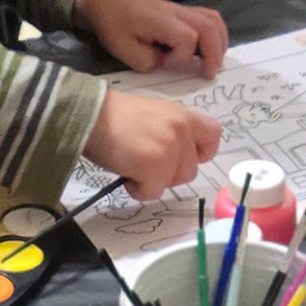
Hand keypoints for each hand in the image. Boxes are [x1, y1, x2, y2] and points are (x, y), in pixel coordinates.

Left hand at [76, 0, 226, 78]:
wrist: (107, 2)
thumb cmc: (113, 27)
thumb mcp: (125, 52)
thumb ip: (150, 62)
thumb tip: (170, 65)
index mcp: (161, 21)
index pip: (187, 39)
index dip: (182, 58)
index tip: (166, 65)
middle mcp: (176, 12)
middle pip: (210, 27)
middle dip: (214, 54)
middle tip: (209, 75)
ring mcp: (181, 9)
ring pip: (214, 19)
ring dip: (220, 42)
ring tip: (213, 63)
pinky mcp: (181, 11)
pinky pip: (208, 17)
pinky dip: (215, 34)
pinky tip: (209, 49)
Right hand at [85, 90, 220, 201]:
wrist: (92, 115)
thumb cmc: (116, 115)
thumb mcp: (154, 113)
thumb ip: (171, 130)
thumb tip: (174, 155)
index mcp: (182, 116)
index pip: (213, 135)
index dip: (202, 152)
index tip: (185, 157)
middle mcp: (181, 131)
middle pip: (191, 170)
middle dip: (169, 173)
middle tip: (146, 163)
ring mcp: (170, 150)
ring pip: (174, 182)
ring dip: (154, 181)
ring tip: (134, 165)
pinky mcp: (155, 167)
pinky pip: (153, 192)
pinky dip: (138, 189)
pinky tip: (126, 172)